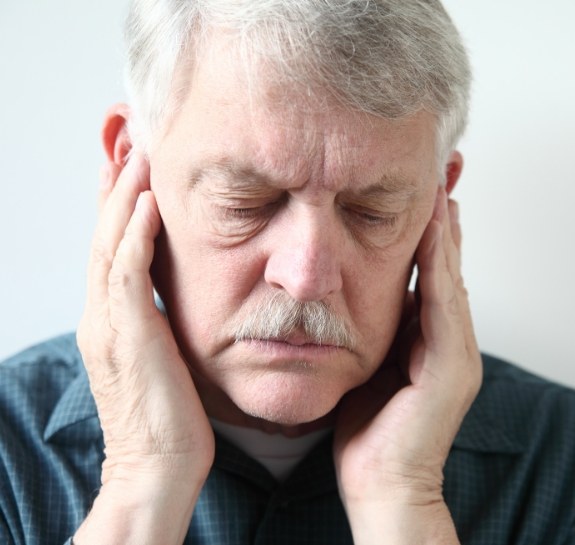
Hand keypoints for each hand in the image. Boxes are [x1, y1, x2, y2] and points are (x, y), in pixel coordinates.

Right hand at [75, 154, 213, 544]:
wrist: (157, 466)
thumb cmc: (168, 416)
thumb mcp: (161, 358)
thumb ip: (158, 322)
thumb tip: (172, 298)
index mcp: (110, 319)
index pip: (110, 248)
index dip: (116, 206)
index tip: (129, 168)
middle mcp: (101, 315)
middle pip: (103, 235)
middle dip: (114, 187)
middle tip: (125, 142)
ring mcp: (108, 324)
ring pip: (109, 244)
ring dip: (122, 196)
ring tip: (136, 154)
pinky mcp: (126, 335)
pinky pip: (126, 273)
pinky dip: (133, 234)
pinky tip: (146, 202)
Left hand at [333, 188, 481, 543]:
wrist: (381, 483)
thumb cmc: (366, 429)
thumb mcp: (363, 368)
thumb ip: (368, 333)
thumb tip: (347, 299)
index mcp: (424, 338)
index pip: (427, 271)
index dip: (425, 229)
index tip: (418, 188)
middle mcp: (447, 338)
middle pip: (445, 264)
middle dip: (443, 216)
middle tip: (442, 168)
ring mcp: (455, 351)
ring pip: (450, 275)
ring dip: (445, 230)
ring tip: (441, 183)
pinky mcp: (451, 367)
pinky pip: (443, 303)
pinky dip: (439, 264)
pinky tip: (435, 229)